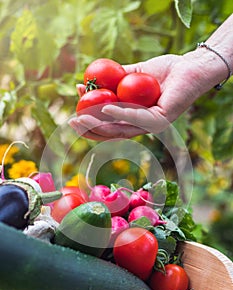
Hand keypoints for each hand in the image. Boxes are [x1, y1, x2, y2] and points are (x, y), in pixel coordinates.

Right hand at [69, 53, 213, 139]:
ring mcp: (151, 126)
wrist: (190, 67)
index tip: (74, 110)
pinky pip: (136, 119)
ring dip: (99, 125)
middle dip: (90, 129)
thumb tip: (90, 79)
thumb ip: (114, 78)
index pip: (108, 124)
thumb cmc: (163, 71)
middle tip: (72, 122)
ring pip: (121, 130)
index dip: (90, 120)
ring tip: (81, 118)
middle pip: (111, 133)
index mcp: (134, 118)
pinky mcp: (161, 120)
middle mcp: (141, 126)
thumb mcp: (133, 73)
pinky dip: (120, 114)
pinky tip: (105, 109)